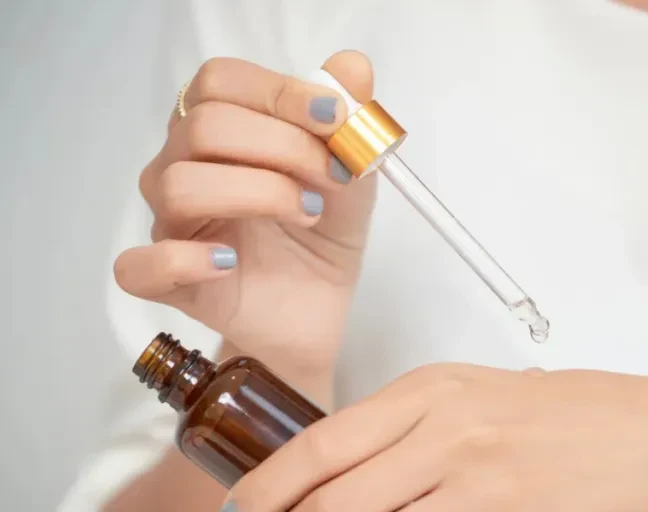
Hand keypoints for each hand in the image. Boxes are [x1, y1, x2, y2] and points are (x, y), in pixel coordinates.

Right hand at [113, 51, 375, 372]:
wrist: (319, 308)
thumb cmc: (323, 232)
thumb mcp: (354, 172)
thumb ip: (350, 121)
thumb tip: (353, 68)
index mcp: (220, 128)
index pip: (221, 82)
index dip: (279, 92)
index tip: (336, 118)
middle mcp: (182, 165)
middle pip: (204, 127)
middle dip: (283, 147)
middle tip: (332, 178)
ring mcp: (170, 224)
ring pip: (179, 185)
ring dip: (258, 194)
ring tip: (306, 215)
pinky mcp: (168, 283)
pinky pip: (139, 266)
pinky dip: (182, 260)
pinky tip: (229, 261)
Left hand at [225, 364, 647, 510]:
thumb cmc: (593, 420)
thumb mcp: (494, 402)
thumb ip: (424, 428)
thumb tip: (361, 470)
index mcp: (437, 389)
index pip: (321, 443)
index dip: (267, 489)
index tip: (244, 509)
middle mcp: (447, 428)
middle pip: (329, 492)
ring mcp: (475, 478)